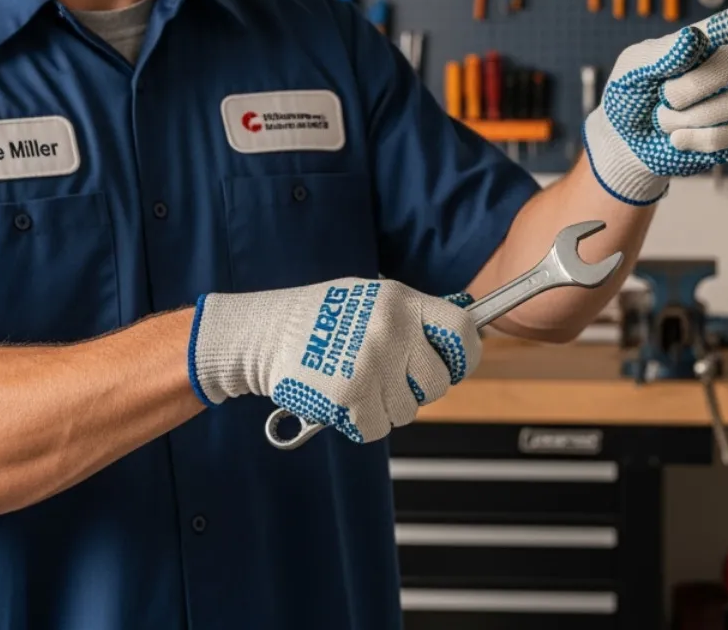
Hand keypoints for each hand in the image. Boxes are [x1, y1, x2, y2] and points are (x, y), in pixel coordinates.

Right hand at [188, 279, 478, 443]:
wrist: (262, 334)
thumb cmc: (316, 317)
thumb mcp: (370, 298)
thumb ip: (411, 316)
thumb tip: (457, 336)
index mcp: (402, 302)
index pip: (463, 329)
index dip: (465, 354)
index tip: (454, 365)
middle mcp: (393, 330)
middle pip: (437, 381)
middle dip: (418, 389)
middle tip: (391, 381)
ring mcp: (373, 363)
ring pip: (407, 410)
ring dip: (386, 407)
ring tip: (357, 383)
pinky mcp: (352, 396)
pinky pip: (377, 428)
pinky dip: (361, 423)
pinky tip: (341, 400)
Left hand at [583, 0, 727, 203]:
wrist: (626, 143)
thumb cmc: (630, 96)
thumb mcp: (632, 68)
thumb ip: (661, 53)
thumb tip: (694, 38)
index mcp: (704, 41)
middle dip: (690, 87)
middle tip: (663, 98)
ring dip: (686, 120)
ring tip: (666, 120)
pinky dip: (701, 141)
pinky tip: (680, 140)